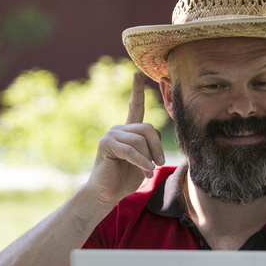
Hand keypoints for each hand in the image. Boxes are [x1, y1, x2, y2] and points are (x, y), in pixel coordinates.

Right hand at [87, 71, 165, 203]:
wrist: (107, 192)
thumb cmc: (126, 177)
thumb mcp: (144, 160)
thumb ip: (151, 146)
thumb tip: (156, 136)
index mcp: (128, 130)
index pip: (135, 107)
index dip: (137, 91)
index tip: (137, 73)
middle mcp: (119, 129)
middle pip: (148, 128)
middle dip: (158, 147)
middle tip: (159, 163)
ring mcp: (111, 135)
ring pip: (141, 140)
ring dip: (149, 158)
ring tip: (149, 172)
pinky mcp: (106, 145)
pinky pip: (131, 150)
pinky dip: (141, 161)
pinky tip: (146, 170)